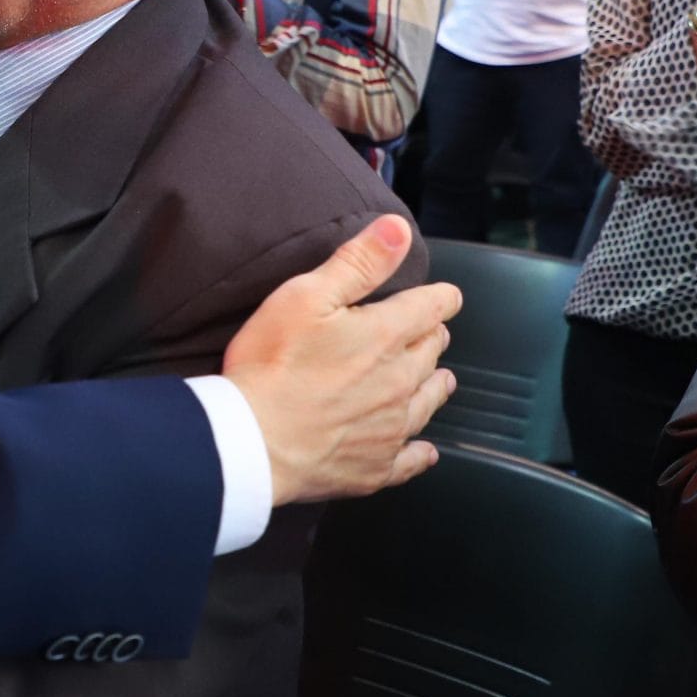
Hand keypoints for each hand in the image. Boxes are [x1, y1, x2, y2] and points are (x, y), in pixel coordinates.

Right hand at [223, 213, 461, 503]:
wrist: (252, 441)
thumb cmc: (271, 365)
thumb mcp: (306, 296)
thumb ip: (357, 262)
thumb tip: (398, 229)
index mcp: (387, 335)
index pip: (433, 307)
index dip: (440, 297)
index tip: (444, 296)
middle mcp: (401, 381)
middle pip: (432, 352)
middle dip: (431, 337)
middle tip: (425, 333)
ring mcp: (392, 427)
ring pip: (429, 400)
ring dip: (433, 385)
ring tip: (438, 380)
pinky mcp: (376, 466)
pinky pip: (412, 458)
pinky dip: (420, 451)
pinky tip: (423, 450)